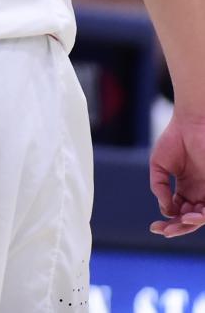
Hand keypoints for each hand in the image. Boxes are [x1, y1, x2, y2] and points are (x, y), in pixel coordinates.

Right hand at [150, 112, 204, 237]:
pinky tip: (191, 214)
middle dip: (179, 227)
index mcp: (186, 190)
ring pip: (204, 215)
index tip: (154, 227)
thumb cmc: (174, 140)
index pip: (178, 213)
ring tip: (181, 220)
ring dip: (192, 223)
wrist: (190, 123)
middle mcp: (200, 193)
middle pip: (191, 218)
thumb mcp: (159, 167)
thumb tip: (167, 210)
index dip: (168, 222)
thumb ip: (160, 188)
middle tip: (165, 231)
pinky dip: (203, 214)